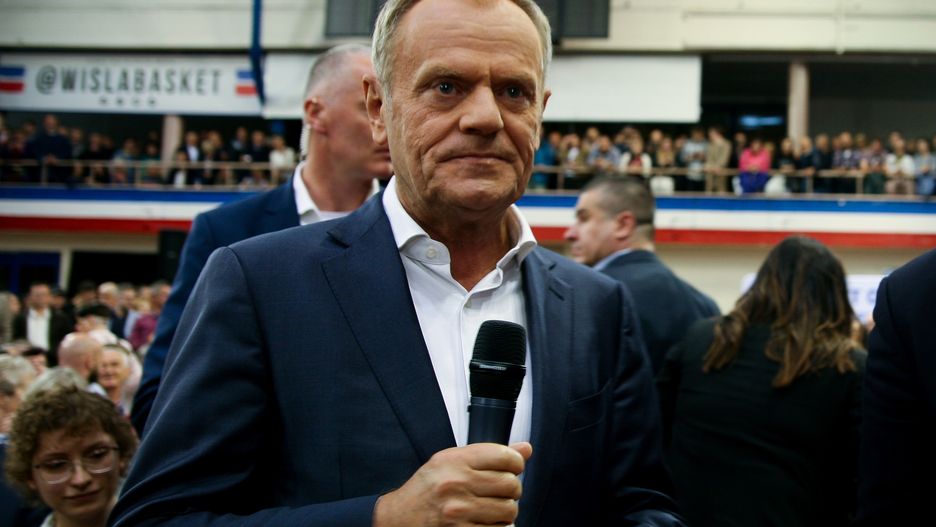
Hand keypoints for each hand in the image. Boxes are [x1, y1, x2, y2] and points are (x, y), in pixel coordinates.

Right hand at [374, 442, 531, 526]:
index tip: (513, 468)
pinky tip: (486, 522)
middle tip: (502, 492)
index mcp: (454, 460)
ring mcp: (458, 511)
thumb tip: (526, 449)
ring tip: (492, 509)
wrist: (399, 518)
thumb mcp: (451, 462)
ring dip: (506, 511)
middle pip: (511, 484)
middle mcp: (456, 484)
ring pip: (509, 510)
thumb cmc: (427, 489)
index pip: (504, 456)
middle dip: (512, 489)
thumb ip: (488, 455)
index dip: (516, 463)